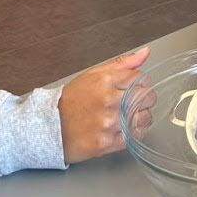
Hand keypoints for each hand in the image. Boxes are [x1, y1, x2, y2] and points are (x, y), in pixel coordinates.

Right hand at [58, 47, 149, 162]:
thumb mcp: (93, 75)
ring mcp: (108, 123)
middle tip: (129, 104)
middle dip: (142, 100)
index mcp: (106, 80)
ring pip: (145, 118)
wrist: (48, 127)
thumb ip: (122, 63)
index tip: (131, 89)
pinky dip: (130, 133)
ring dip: (139, 118)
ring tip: (124, 117)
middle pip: (148, 98)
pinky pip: (134, 136)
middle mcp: (109, 100)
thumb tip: (145, 53)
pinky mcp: (107, 143)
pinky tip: (119, 129)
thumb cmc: (71, 100)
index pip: (142, 78)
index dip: (139, 84)